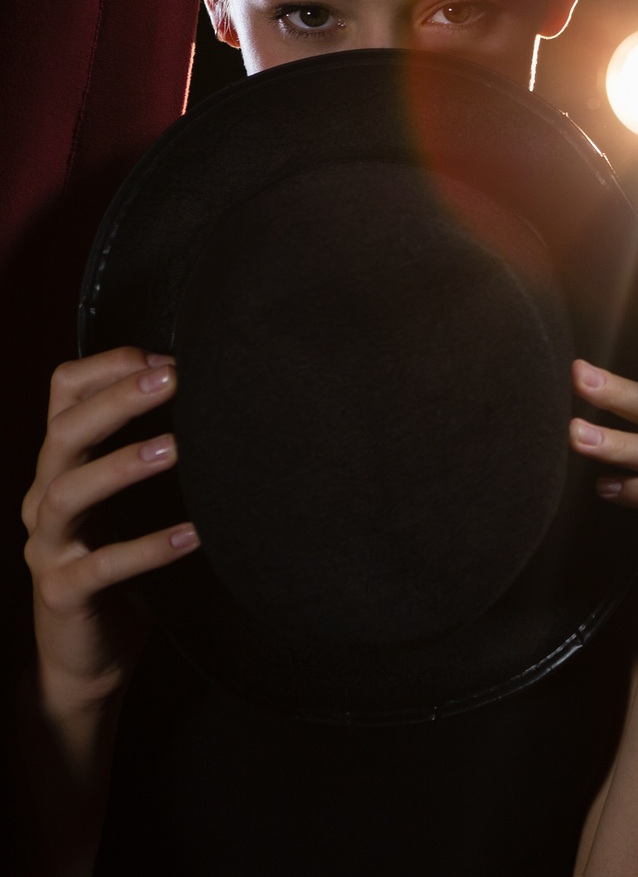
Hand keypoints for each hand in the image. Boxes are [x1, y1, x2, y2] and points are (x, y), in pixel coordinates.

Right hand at [22, 348, 200, 717]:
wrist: (87, 658)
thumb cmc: (121, 566)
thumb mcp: (127, 503)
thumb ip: (151, 455)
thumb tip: (218, 398)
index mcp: (61, 467)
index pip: (61, 396)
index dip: (105, 367)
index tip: (163, 354)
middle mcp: (45, 498)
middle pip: (64, 435)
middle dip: (116, 400)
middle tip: (171, 377)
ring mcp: (48, 547)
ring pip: (68, 494)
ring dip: (122, 465)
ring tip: (176, 447)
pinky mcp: (64, 593)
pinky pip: (103, 567)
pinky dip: (147, 549)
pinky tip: (193, 536)